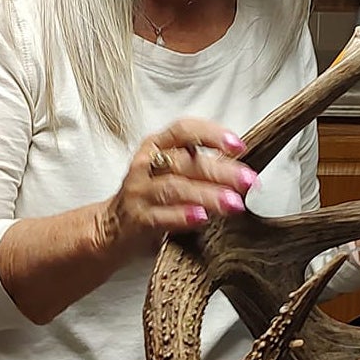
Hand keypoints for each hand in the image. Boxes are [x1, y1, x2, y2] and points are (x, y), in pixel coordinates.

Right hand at [98, 118, 256, 260]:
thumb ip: (201, 167)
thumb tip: (242, 172)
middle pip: (185, 161)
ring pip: (175, 187)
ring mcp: (139, 191)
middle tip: (247, 181)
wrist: (111, 230)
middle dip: (220, 170)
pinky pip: (161, 216)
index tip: (238, 146)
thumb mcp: (172, 174)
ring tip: (233, 203)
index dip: (212, 134)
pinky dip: (182, 216)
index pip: (184, 130)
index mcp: (157, 146)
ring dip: (207, 194)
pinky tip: (202, 218)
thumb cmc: (151, 198)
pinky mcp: (137, 219)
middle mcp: (146, 164)